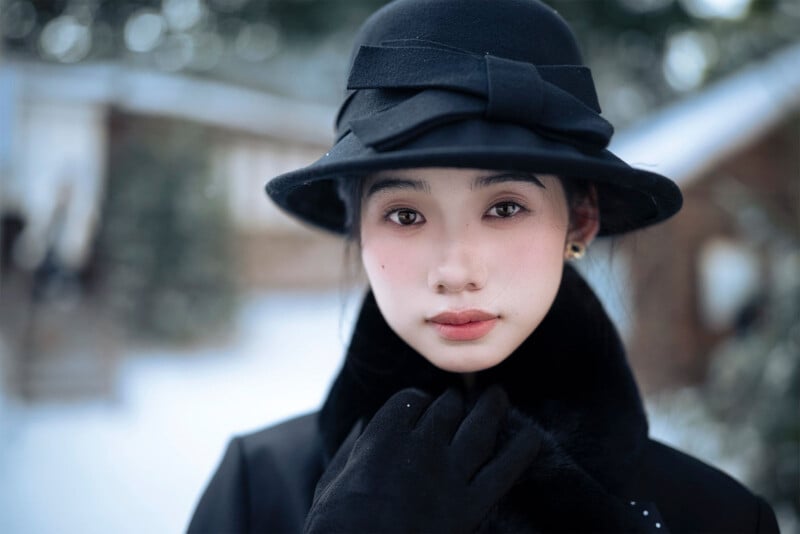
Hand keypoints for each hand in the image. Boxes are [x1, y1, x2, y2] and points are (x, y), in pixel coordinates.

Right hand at [304, 386, 541, 532]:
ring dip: (492, 407)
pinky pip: (504, 470)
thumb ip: (354, 445)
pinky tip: (532, 436)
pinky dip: (522, 450)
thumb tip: (365, 423)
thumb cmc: (336, 526)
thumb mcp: (332, 480)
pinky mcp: (471, 507)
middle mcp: (421, 447)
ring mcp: (450, 476)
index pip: (411, 399)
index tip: (423, 405)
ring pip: (479, 427)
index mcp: (384, 436)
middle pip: (448, 408)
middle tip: (461, 398)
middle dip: (455, 400)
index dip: (419, 401)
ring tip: (498, 395)